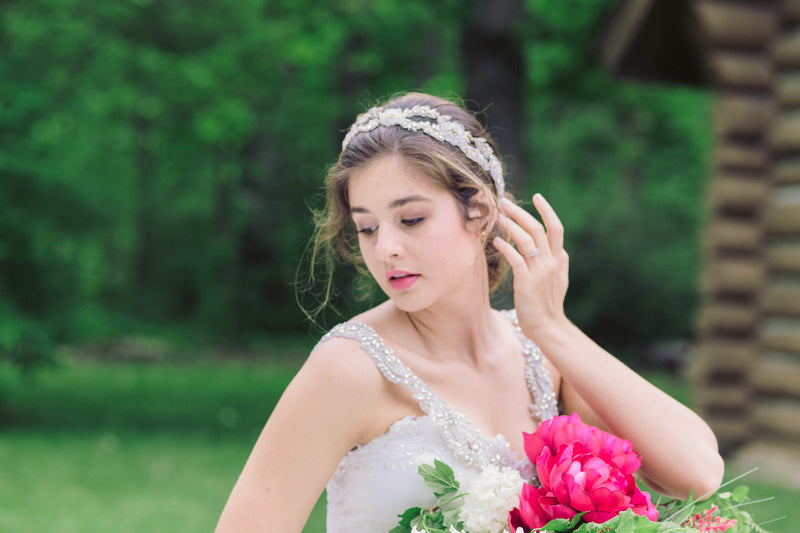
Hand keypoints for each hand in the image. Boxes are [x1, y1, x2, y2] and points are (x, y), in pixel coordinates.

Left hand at [493, 194, 569, 338]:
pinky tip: (496, 241)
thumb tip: (561, 250)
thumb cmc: (551, 304)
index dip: (547, 211)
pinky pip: (516, 259)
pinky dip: (505, 247)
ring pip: (526, 240)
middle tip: (504, 203)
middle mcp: (550, 262)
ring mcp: (539, 272)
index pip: (556, 228)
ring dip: (510, 226)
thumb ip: (561, 263)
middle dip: (520, 213)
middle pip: (536, 229)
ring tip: (497, 218)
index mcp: (559, 259)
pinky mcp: (526, 283)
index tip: (537, 197)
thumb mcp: (561, 280)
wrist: (549, 327)